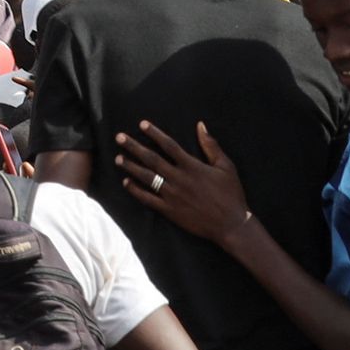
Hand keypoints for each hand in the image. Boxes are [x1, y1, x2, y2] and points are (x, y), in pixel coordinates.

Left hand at [112, 119, 253, 242]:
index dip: (154, 134)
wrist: (231, 224)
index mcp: (192, 166)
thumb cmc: (231, 194)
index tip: (142, 124)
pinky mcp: (170, 210)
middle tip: (119, 137)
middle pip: (152, 159)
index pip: (169, 145)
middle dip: (134, 147)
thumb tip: (200, 124)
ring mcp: (173, 195)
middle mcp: (179, 179)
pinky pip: (148, 198)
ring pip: (147, 177)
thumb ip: (211, 145)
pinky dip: (135, 190)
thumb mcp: (226, 167)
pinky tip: (126, 182)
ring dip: (131, 166)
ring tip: (118, 158)